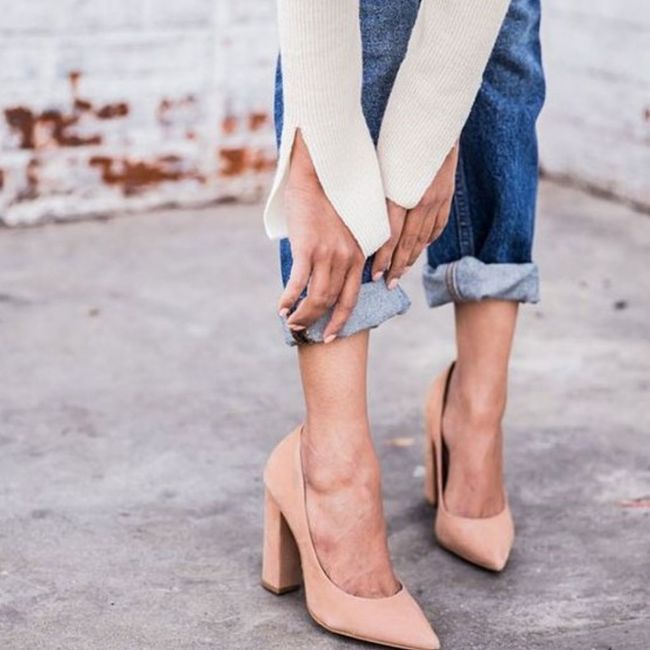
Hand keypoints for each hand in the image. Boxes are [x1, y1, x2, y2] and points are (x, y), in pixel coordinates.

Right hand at [278, 129, 364, 342]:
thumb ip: (342, 254)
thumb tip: (327, 276)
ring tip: (291, 321)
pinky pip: (299, 284)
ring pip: (317, 298)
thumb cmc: (329, 201)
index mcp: (358, 255)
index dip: (341, 320)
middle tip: (306, 332)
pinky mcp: (308, 248)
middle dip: (319, 322)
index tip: (332, 335)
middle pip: (333, 302)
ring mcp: (328, 254)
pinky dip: (290, 299)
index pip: (352, 298)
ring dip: (303, 315)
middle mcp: (347, 258)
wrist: (318, 174)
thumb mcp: (346, 230)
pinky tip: (281, 307)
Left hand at [371, 144, 458, 286]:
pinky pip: (438, 224)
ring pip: (424, 237)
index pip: (391, 236)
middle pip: (408, 243)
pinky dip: (428, 240)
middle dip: (396, 266)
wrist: (432, 117)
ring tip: (401, 273)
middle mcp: (421, 199)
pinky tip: (420, 249)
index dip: (382, 258)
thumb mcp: (380, 163)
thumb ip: (375, 193)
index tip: (374, 275)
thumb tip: (363, 219)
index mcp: (400, 192)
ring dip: (411, 258)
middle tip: (387, 284)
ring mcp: (437, 198)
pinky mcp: (447, 194)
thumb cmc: (397, 136)